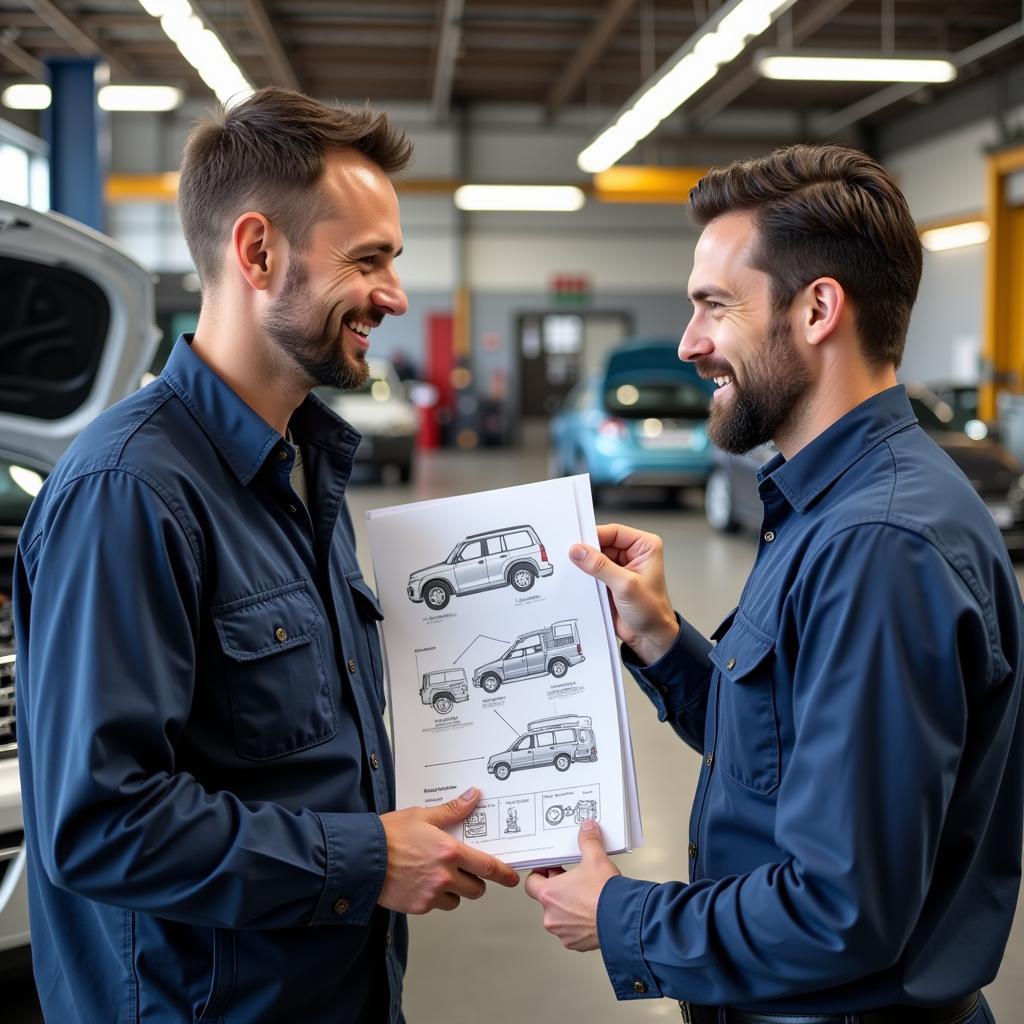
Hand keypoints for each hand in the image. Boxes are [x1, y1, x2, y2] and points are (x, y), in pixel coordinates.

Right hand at [379, 787, 519, 913]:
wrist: (360, 858)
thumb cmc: (389, 834)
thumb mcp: (422, 815)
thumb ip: (452, 810)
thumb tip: (473, 796)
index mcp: (450, 851)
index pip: (487, 866)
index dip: (503, 874)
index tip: (511, 877)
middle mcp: (444, 875)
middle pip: (476, 889)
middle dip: (475, 881)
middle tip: (466, 871)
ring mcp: (431, 894)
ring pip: (457, 900)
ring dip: (455, 891)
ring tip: (439, 875)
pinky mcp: (418, 907)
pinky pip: (437, 905)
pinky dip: (435, 897)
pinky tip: (421, 882)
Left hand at [524, 819, 619, 950]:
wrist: (624, 920)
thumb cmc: (605, 894)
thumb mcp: (596, 858)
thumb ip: (588, 841)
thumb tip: (587, 828)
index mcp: (549, 894)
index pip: (531, 883)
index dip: (540, 874)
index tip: (552, 869)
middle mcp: (551, 916)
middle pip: (546, 898)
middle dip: (558, 888)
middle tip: (573, 879)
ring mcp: (563, 932)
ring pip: (559, 916)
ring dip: (567, 907)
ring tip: (585, 897)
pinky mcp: (576, 944)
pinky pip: (571, 931)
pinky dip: (578, 923)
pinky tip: (592, 913)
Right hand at [569, 523, 677, 664]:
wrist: (649, 637)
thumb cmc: (651, 612)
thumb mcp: (626, 585)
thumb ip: (600, 566)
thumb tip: (579, 551)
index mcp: (644, 546)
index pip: (614, 532)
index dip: (594, 535)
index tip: (576, 542)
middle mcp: (633, 554)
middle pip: (602, 543)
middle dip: (586, 550)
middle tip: (570, 556)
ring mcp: (620, 567)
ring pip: (594, 557)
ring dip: (584, 564)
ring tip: (572, 569)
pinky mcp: (609, 580)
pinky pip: (591, 572)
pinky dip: (583, 575)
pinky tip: (575, 579)